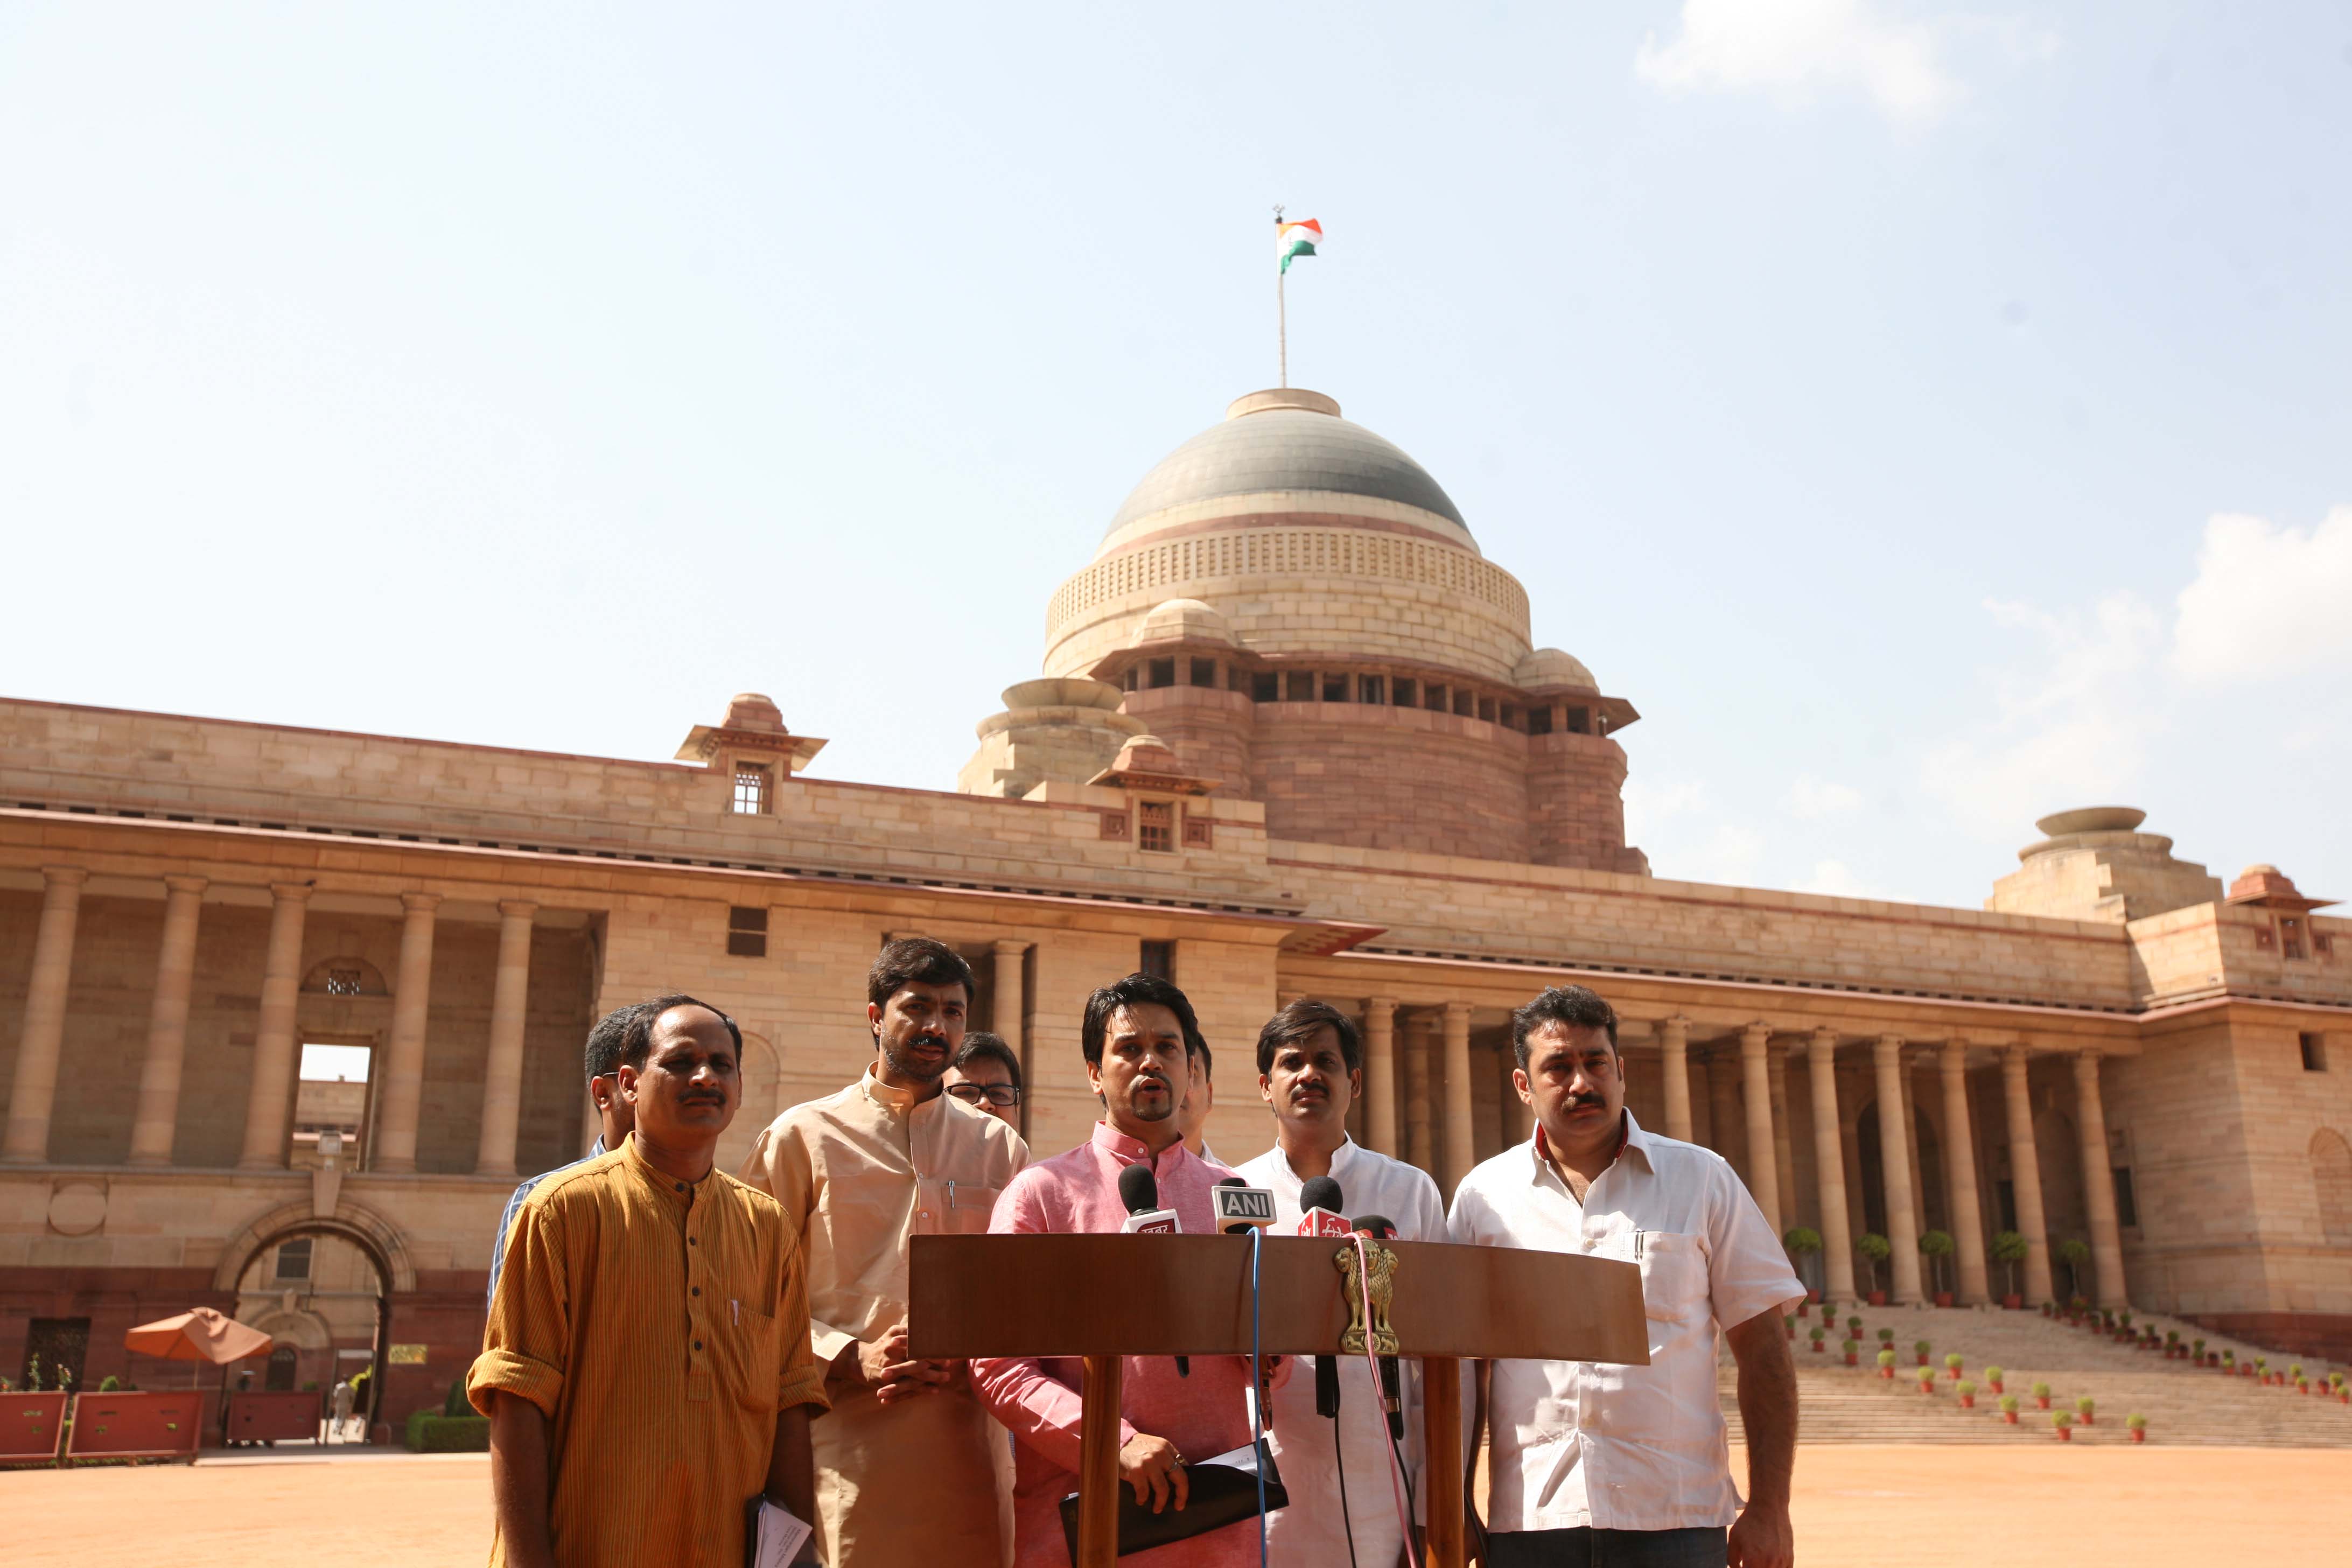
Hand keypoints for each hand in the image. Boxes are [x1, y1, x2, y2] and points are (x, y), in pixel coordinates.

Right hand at [837, 1325, 956, 1403]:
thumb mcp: (891, 1333)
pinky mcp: (888, 1384)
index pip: (916, 1346)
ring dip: (931, 1378)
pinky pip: (907, 1388)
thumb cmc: (882, 1346)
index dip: (931, 1350)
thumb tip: (926, 1325)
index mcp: (895, 1342)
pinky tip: (934, 1390)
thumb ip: (907, 1330)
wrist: (859, 1362)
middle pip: (916, 1362)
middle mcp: (892, 1356)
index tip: (945, 1352)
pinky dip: (921, 1390)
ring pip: (913, 1377)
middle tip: (948, 1366)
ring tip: (945, 1378)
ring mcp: (890, 1371)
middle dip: (934, 1365)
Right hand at [1117, 1433, 1189, 1513]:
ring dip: (1161, 1502)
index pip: (1183, 1467)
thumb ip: (1166, 1457)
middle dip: (1181, 1495)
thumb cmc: (1135, 1447)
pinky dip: (1143, 1499)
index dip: (1184, 1483)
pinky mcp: (1136, 1471)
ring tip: (1157, 1508)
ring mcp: (1148, 1463)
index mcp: (1166, 1447)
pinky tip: (1140, 1500)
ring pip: (1163, 1489)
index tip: (1182, 1494)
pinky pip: (1144, 1492)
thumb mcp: (1154, 1445)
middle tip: (1178, 1506)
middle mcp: (1160, 1454)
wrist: (1113, 1441)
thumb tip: (1177, 1477)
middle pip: (1179, 1478)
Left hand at [1727, 1499, 1792, 1567]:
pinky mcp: (1790, 1558)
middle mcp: (1769, 1564)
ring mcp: (1782, 1562)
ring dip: (1765, 1567)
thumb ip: (1732, 1560)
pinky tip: (1770, 1562)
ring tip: (1759, 1559)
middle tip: (1751, 1561)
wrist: (1769, 1508)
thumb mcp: (1733, 1540)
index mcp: (1753, 1560)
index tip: (1743, 1565)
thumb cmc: (1749, 1523)